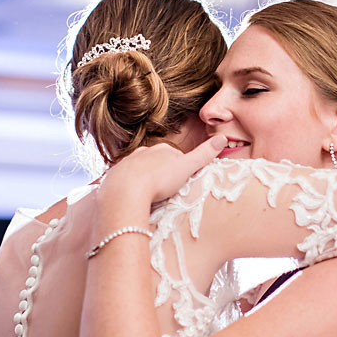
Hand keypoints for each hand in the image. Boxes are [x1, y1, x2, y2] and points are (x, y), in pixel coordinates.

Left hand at [100, 135, 226, 203]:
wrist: (125, 192)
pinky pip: (124, 182)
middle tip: (166, 191)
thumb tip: (223, 137)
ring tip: (150, 197)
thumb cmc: (159, 181)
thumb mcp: (186, 168)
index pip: (175, 156)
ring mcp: (126, 164)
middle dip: (161, 173)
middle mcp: (142, 153)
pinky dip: (129, 188)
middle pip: (156, 162)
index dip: (180, 169)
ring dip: (144, 181)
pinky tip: (133, 198)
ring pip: (138, 171)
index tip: (182, 182)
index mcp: (161, 149)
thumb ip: (204, 155)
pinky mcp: (113, 177)